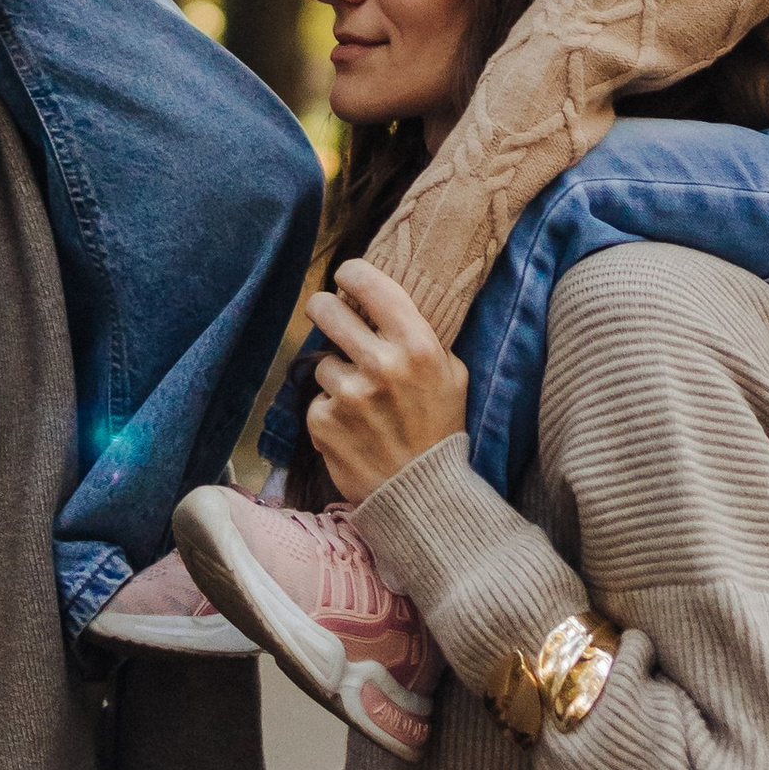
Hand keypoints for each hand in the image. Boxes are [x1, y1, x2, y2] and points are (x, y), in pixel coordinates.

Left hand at [305, 257, 468, 503]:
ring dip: (335, 376)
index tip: (346, 276)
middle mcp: (380, 365)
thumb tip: (386, 304)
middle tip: (329, 317)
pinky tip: (352, 430)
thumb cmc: (440, 430)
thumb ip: (423, 338)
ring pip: (321, 362)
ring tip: (360, 402)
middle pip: (324, 309)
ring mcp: (348, 394)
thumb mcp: (452, 375)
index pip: (368, 283)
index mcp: (416, 346)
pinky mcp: (323, 421)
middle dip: (324, 309)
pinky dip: (329, 413)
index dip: (350, 273)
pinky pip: (316, 401)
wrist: (423, 496)